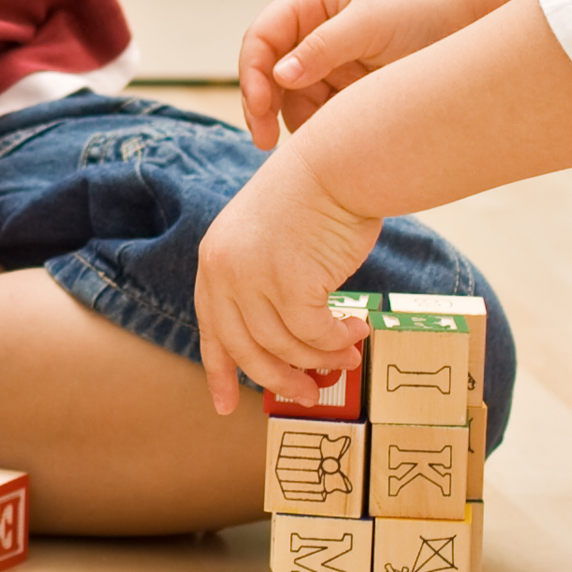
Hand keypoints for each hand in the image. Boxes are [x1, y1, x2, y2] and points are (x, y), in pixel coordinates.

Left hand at [189, 141, 387, 415]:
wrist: (336, 165)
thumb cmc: (313, 200)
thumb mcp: (266, 240)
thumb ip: (263, 285)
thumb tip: (288, 345)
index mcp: (214, 261)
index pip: (212, 329)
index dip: (219, 371)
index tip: (225, 405)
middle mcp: (225, 272)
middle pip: (245, 349)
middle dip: (279, 379)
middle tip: (308, 394)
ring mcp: (254, 278)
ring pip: (285, 345)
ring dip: (321, 357)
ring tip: (349, 356)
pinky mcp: (290, 284)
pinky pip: (315, 334)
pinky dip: (339, 340)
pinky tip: (360, 330)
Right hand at [240, 0, 531, 147]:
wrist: (483, 16)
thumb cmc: (429, 5)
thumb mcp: (373, 22)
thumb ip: (323, 48)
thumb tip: (279, 76)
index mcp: (316, 3)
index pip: (263, 37)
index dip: (251, 71)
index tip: (260, 107)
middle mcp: (320, 31)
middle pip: (271, 72)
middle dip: (263, 105)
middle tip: (265, 143)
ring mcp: (339, 61)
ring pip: (297, 98)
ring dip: (296, 121)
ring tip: (314, 146)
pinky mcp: (360, 87)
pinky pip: (328, 112)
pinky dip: (324, 129)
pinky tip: (335, 145)